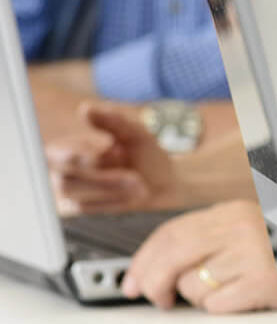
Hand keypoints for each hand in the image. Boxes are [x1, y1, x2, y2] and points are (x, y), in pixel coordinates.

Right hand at [47, 102, 181, 213]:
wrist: (167, 188)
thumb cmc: (148, 158)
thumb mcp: (136, 135)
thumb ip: (112, 121)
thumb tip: (85, 108)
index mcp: (68, 148)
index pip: (63, 157)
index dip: (89, 158)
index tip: (120, 152)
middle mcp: (63, 172)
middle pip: (66, 182)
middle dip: (105, 181)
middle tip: (138, 180)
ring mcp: (72, 196)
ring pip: (76, 201)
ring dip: (112, 194)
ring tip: (142, 189)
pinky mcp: (84, 213)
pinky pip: (90, 214)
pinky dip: (114, 206)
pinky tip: (135, 200)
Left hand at [122, 200, 276, 312]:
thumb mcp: (247, 232)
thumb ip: (207, 240)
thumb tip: (154, 267)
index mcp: (233, 212)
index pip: (172, 231)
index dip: (144, 259)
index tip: (133, 280)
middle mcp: (241, 229)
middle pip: (173, 255)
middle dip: (153, 281)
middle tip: (154, 297)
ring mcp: (252, 255)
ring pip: (192, 284)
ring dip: (196, 297)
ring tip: (222, 291)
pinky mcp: (262, 283)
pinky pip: (216, 304)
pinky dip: (220, 308)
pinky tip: (238, 299)